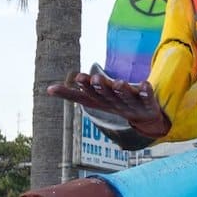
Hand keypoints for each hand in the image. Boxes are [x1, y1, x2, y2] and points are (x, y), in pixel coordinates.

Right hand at [48, 71, 170, 137]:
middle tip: (94, 77)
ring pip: (127, 98)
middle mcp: (116, 105)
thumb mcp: (94, 100)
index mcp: (103, 102)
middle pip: (108, 96)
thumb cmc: (115, 104)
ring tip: (119, 82)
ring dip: (122, 91)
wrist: (145, 120)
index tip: (79, 77)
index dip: (86, 87)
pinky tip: (145, 84)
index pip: (92, 96)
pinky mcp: (149, 105)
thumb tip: (47, 89)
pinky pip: (148, 98)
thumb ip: (73, 95)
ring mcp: (133, 106)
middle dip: (101, 88)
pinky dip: (146, 92)